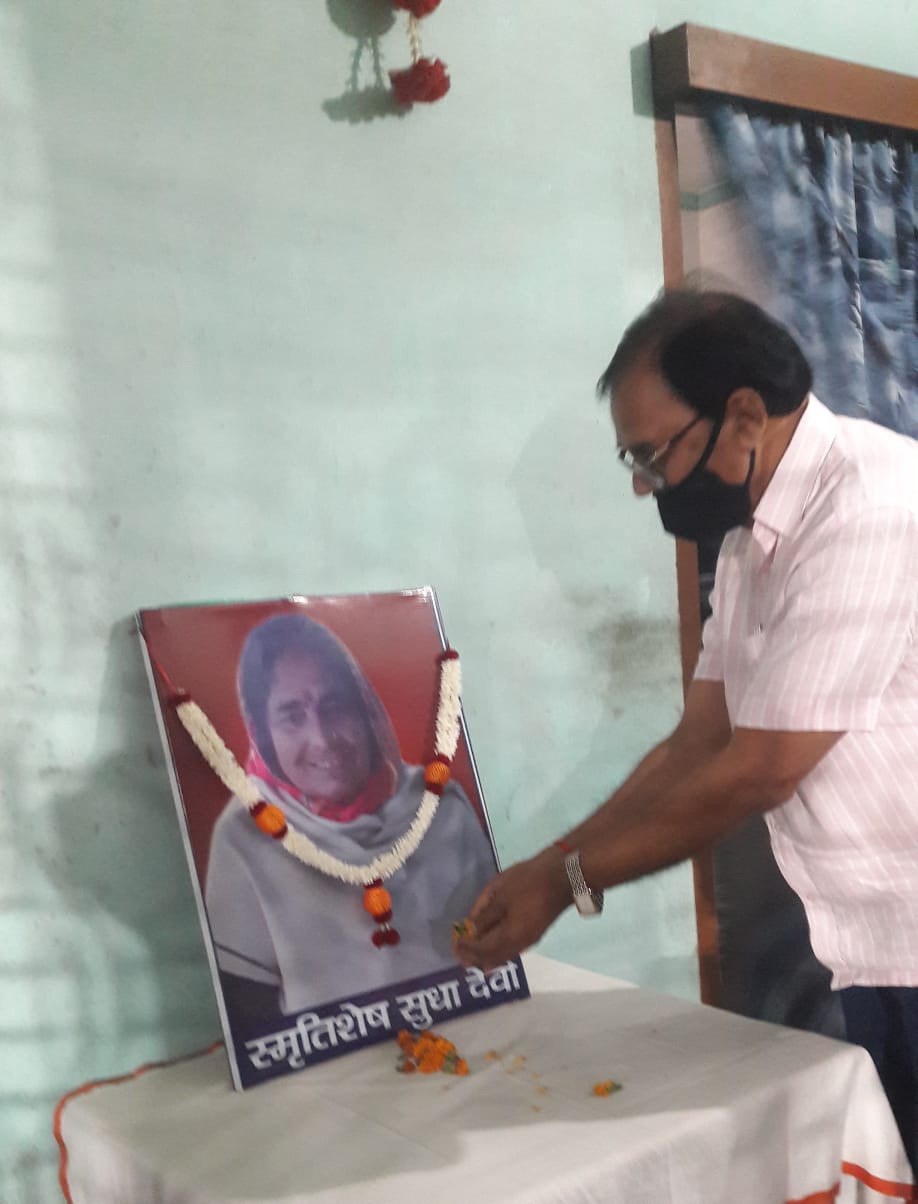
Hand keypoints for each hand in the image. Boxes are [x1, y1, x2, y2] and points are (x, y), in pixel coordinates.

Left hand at [453, 848, 570, 970]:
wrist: (562, 877)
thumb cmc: (529, 883)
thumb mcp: (501, 895)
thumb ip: (484, 916)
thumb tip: (471, 931)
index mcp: (510, 937)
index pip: (482, 949)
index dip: (467, 947)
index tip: (454, 943)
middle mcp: (520, 945)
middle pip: (493, 957)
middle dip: (475, 957)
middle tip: (459, 955)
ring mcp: (529, 940)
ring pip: (504, 955)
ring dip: (487, 956)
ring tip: (472, 955)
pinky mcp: (535, 932)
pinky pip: (513, 949)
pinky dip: (499, 950)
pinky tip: (494, 948)